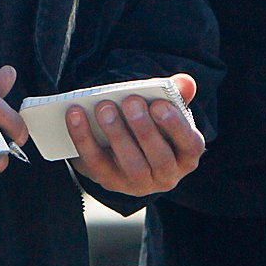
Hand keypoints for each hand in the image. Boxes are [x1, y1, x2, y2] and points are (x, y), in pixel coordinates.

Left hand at [68, 72, 204, 195]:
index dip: (175, 125)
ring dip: (117, 134)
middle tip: (130, 101)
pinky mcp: (109, 182)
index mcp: (186, 154)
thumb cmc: (150, 123)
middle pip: (160, 158)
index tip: (159, 104)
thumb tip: (186, 82)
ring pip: (132, 166)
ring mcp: (138, 183)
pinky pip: (96, 163)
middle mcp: (167, 175)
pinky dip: (83, 138)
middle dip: (144, 129)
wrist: (122, 148)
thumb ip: (175, 94)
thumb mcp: (163, 108)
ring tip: (104, 107)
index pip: (190, 144)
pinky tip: (75, 114)